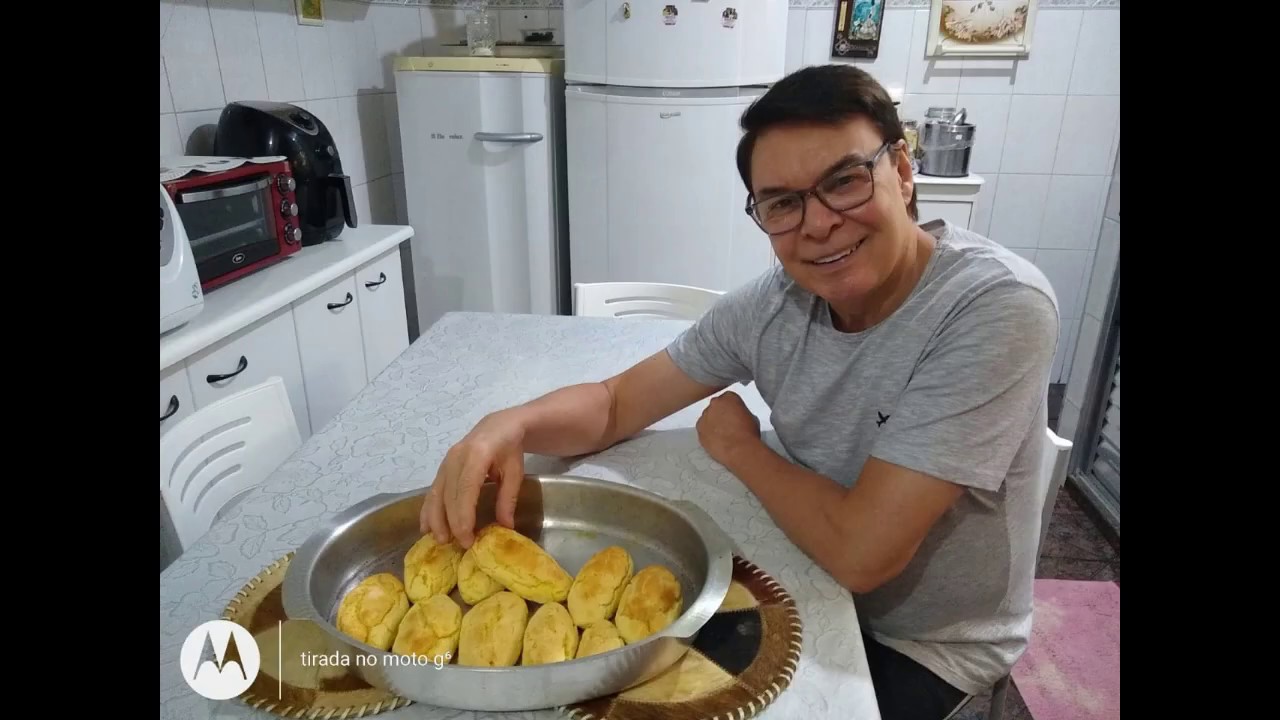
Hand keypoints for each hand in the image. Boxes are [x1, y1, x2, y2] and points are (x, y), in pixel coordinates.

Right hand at [419, 410, 526, 547]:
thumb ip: (509, 498)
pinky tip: (425, 526)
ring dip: (435, 519)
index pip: (465, 490)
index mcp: (477, 454)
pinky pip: (432, 490)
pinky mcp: (441, 466)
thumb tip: (505, 528)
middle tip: (457, 545)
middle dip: (450, 523)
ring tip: (439, 540)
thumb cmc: (509, 449)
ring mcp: (446, 461)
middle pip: (448, 495)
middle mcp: (456, 457)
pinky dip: (428, 509)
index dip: (463, 517)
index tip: (467, 538)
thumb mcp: (515, 472)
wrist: (498, 425)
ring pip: (435, 493)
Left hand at [696, 391, 760, 466]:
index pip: (728, 398)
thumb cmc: (748, 434)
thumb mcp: (751, 417)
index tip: (734, 414)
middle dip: (720, 413)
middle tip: (728, 425)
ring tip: (722, 434)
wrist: (739, 449)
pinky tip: (716, 440)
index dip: (732, 407)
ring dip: (713, 423)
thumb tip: (737, 416)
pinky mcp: (699, 428)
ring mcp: (705, 416)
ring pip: (708, 417)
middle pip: (716, 406)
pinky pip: (702, 428)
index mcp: (729, 397)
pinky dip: (707, 433)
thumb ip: (740, 412)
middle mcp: (715, 404)